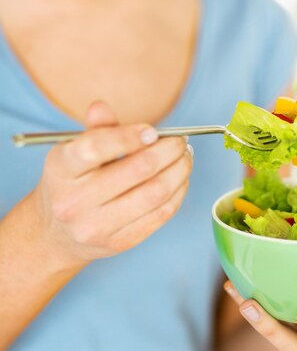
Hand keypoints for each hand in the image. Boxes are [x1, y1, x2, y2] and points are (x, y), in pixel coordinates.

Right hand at [32, 101, 192, 264]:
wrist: (57, 235)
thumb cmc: (71, 183)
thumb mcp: (72, 152)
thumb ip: (94, 130)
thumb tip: (102, 107)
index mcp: (61, 169)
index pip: (96, 147)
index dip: (130, 136)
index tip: (153, 131)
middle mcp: (74, 201)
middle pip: (137, 169)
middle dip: (169, 151)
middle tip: (180, 141)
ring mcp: (96, 226)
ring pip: (155, 193)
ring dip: (180, 171)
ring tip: (185, 157)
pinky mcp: (118, 243)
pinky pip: (160, 215)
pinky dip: (178, 193)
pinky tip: (180, 179)